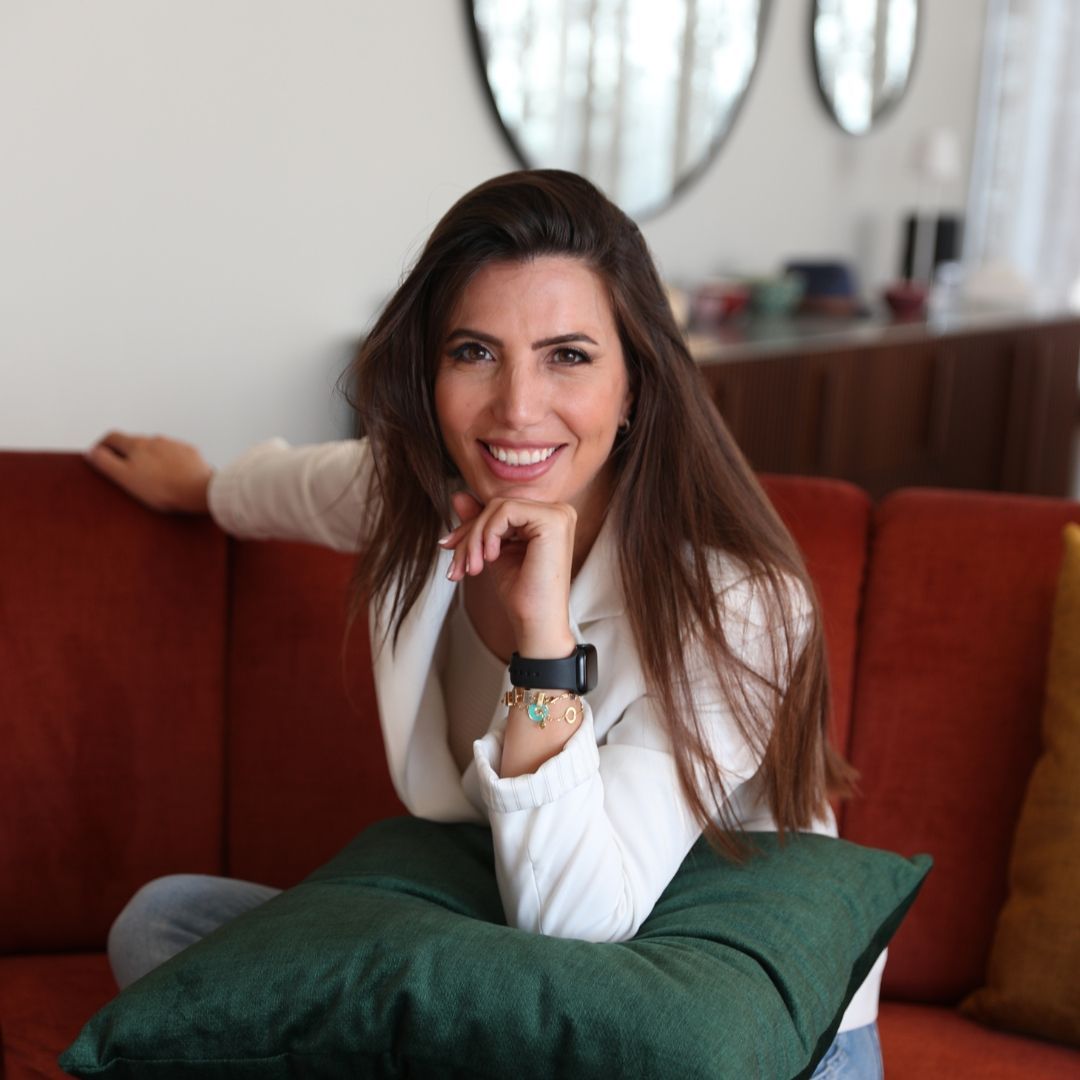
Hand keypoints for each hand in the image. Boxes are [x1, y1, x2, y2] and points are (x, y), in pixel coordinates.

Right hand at [85, 432, 212, 513]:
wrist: (198, 491)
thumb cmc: (162, 488)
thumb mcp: (125, 477)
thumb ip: (106, 463)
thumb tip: (91, 451)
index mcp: (136, 445)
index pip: (112, 437)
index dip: (102, 445)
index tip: (99, 454)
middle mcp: (155, 440)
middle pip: (134, 441)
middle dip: (126, 452)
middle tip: (124, 468)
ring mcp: (174, 445)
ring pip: (156, 447)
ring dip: (149, 456)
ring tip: (150, 475)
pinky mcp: (190, 453)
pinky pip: (175, 454)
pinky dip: (169, 461)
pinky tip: (171, 475)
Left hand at [440, 491, 576, 658]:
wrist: (536, 623)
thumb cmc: (521, 594)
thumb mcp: (492, 552)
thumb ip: (480, 523)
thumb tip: (457, 495)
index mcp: (547, 518)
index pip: (500, 509)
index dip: (471, 527)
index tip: (449, 548)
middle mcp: (558, 511)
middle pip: (497, 506)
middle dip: (469, 535)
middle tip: (458, 566)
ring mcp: (558, 514)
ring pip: (498, 507)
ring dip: (475, 538)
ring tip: (472, 568)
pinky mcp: (553, 519)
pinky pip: (506, 510)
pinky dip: (488, 534)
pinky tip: (491, 558)